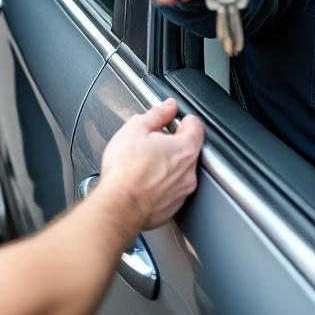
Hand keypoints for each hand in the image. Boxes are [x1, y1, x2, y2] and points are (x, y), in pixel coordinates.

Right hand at [98, 99, 203, 230]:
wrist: (118, 207)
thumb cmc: (125, 172)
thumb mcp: (135, 129)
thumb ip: (156, 114)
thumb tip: (168, 107)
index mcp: (185, 149)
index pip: (196, 125)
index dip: (182, 119)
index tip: (172, 119)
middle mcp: (189, 172)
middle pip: (188, 149)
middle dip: (172, 143)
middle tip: (150, 143)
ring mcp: (182, 191)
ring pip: (180, 170)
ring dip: (167, 165)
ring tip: (144, 164)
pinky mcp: (173, 207)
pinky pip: (171, 189)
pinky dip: (161, 184)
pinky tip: (143, 182)